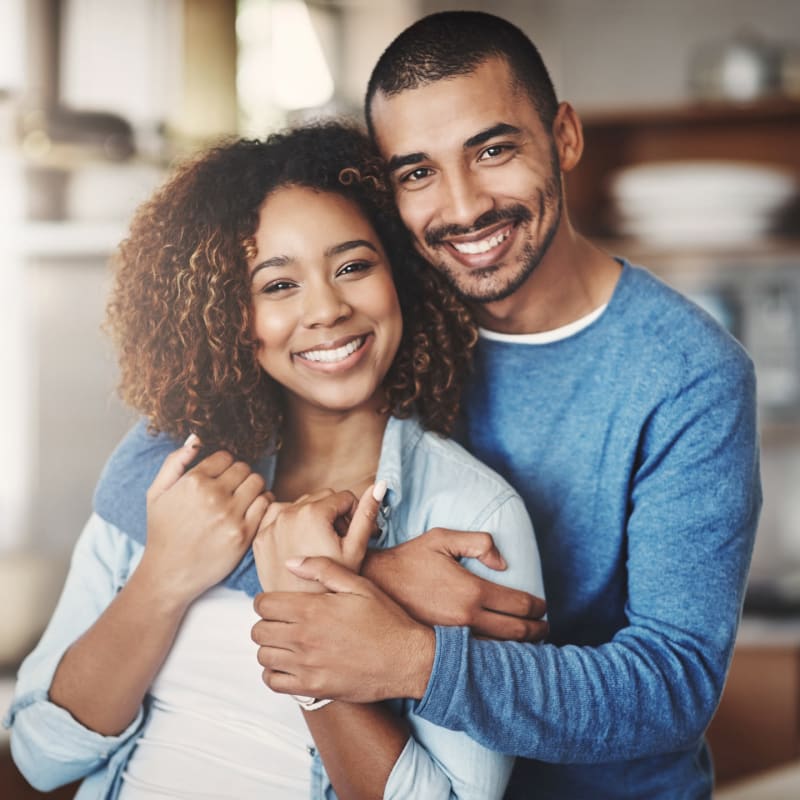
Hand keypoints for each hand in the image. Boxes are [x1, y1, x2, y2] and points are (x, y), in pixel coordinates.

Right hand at [140, 436, 269, 603]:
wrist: (169, 573)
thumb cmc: (162, 532)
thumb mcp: (156, 493)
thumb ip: (174, 462)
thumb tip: (195, 439)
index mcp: (193, 482)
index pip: (225, 457)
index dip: (224, 465)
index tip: (220, 476)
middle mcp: (213, 495)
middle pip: (244, 468)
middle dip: (239, 475)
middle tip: (233, 488)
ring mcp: (230, 515)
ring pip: (258, 482)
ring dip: (253, 487)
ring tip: (243, 497)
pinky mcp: (244, 534)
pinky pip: (266, 504)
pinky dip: (263, 502)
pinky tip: (252, 508)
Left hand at [252, 557, 434, 701]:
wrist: (407, 660)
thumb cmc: (386, 620)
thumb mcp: (359, 585)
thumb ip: (323, 569)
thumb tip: (290, 563)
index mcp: (312, 610)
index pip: (263, 604)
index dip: (267, 601)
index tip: (279, 602)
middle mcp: (304, 638)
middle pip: (259, 630)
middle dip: (267, 622)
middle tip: (283, 621)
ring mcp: (306, 666)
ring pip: (263, 656)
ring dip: (271, 647)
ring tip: (287, 641)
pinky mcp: (312, 688)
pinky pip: (273, 682)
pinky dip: (275, 673)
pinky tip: (291, 664)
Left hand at [253, 483, 383, 591]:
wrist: (301, 613)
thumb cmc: (332, 585)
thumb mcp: (355, 549)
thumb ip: (366, 514)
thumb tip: (379, 485)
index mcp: (313, 513)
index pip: (344, 496)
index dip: (355, 514)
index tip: (356, 534)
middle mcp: (288, 513)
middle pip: (322, 497)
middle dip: (334, 514)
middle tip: (340, 540)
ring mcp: (271, 525)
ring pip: (301, 505)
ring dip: (314, 517)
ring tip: (321, 544)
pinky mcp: (260, 538)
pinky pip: (279, 517)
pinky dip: (292, 524)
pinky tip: (301, 545)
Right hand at [363, 528, 547, 640]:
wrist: (373, 586)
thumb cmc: (408, 559)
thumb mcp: (442, 538)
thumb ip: (478, 542)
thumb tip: (503, 563)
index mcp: (472, 591)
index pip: (519, 604)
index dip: (537, 606)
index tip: (543, 606)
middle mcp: (467, 619)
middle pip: (517, 633)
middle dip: (537, 630)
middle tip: (545, 627)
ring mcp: (454, 638)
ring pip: (500, 650)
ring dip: (520, 648)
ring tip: (529, 642)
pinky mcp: (442, 649)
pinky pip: (479, 657)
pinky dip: (496, 656)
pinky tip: (501, 653)